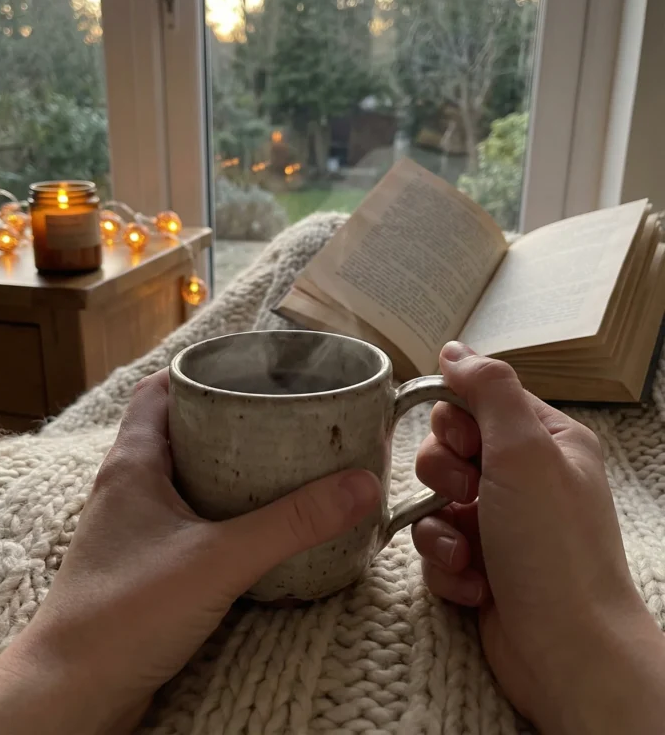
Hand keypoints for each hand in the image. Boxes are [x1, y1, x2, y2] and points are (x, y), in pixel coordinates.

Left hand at [0, 369, 380, 734]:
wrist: (73, 693)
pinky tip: (256, 523)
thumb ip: (291, 523)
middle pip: (178, 429)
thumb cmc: (125, 614)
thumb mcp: (219, 559)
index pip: (159, 391)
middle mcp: (129, 487)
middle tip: (279, 416)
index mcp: (133, 464)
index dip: (198, 373)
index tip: (247, 370)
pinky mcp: (146, 562)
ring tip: (280, 462)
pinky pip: (188, 517)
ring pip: (184, 475)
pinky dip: (221, 509)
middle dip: (226, 417)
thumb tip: (361, 486)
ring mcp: (135, 526)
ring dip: (226, 465)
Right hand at [413, 342, 664, 734]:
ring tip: (467, 552)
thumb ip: (488, 389)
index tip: (465, 444)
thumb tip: (454, 348)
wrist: (566, 652)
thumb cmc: (554, 547)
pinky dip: (446, 564)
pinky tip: (473, 584)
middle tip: (467, 496)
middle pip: (445, 448)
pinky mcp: (479, 562)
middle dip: (442, 475)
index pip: (476, 400)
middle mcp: (521, 478)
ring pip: (432, 499)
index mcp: (543, 441)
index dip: (454, 419)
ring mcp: (499, 522)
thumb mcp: (524, 450)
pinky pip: (435, 544)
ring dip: (439, 527)